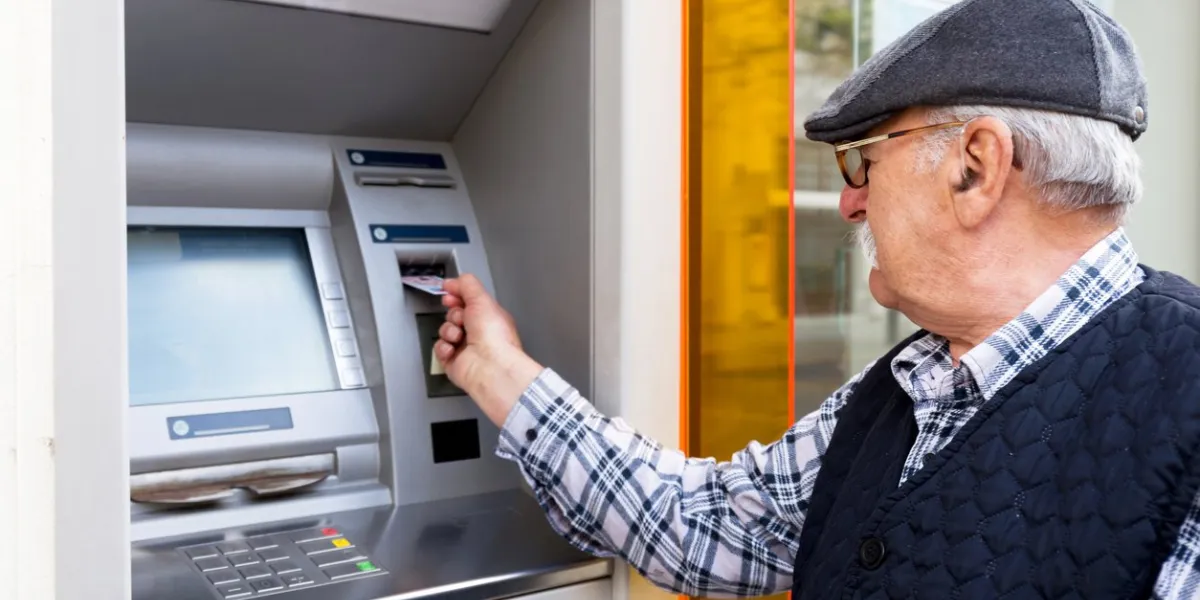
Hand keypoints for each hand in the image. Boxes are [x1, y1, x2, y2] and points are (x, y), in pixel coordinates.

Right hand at [434, 274, 542, 425]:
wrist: (490, 367)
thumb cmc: (495, 338)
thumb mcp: (482, 299)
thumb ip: (467, 285)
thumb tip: (453, 281)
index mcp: (489, 316)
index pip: (468, 300)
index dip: (457, 294)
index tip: (449, 292)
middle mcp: (478, 331)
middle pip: (454, 314)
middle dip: (453, 314)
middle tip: (460, 319)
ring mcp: (465, 347)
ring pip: (445, 330)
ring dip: (448, 331)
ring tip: (458, 337)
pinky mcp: (454, 361)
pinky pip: (439, 348)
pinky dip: (443, 347)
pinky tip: (453, 349)